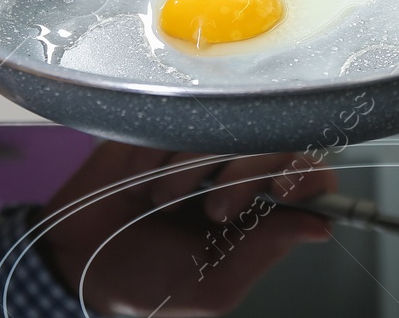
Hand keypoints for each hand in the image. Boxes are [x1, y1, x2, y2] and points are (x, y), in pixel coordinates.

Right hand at [37, 143, 335, 315]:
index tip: (281, 192)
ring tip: (164, 200)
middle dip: (248, 176)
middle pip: (276, 143)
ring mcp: (203, 144)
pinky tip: (147, 175)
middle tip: (215, 211)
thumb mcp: (212, 281)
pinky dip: (168, 149)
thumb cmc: (147, 277)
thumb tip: (320, 226)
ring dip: (196, 169)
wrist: (78, 257)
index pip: (308, 176)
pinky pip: (184, 118)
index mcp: (259, 209)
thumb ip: (264, 250)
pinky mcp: (165, 125)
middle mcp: (238, 169)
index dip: (306, 177)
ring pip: (229, 128)